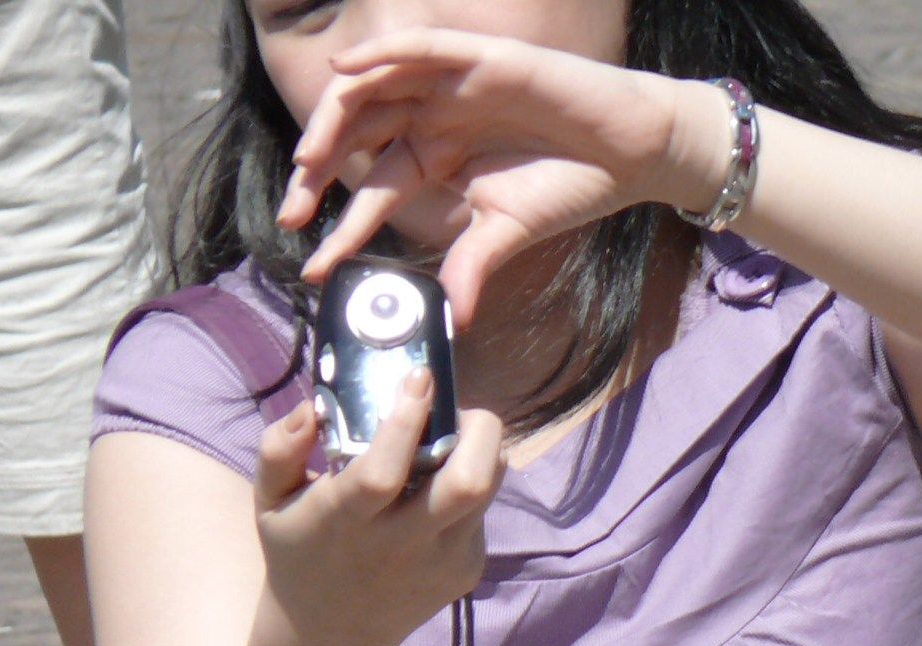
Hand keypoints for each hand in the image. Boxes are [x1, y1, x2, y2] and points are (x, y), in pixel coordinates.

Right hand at [253, 370, 505, 645]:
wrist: (332, 636)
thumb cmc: (299, 552)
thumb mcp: (269, 501)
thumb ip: (278, 449)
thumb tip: (312, 409)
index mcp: (347, 522)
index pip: (384, 472)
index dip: (407, 421)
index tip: (419, 378)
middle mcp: (401, 546)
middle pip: (468, 484)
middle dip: (477, 432)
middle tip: (458, 410)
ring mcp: (442, 562)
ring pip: (488, 491)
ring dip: (482, 452)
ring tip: (453, 438)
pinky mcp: (467, 571)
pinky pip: (483, 511)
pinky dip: (472, 483)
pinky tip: (439, 486)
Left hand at [278, 31, 728, 325]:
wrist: (628, 154)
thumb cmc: (569, 188)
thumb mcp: (507, 233)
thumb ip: (470, 267)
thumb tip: (452, 320)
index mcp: (434, 159)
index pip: (374, 191)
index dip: (342, 228)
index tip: (314, 266)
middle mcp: (434, 118)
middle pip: (359, 134)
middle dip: (319, 172)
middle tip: (293, 211)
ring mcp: (452, 85)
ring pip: (376, 88)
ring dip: (335, 117)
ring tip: (307, 158)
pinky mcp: (479, 58)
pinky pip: (420, 48)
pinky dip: (381, 55)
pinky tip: (346, 71)